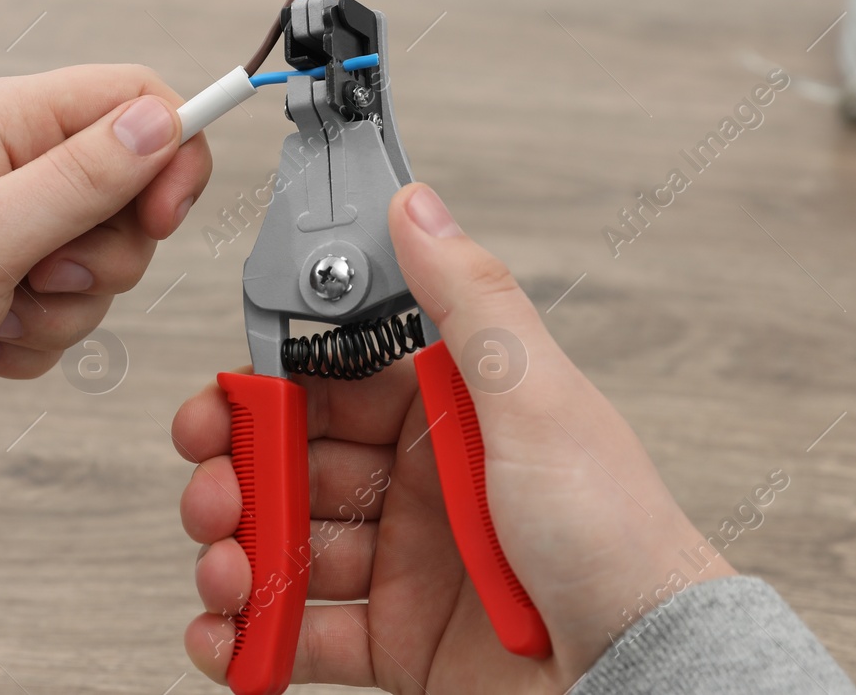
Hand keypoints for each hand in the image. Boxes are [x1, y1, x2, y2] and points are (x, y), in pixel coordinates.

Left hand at [0, 65, 210, 452]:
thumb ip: (83, 178)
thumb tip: (164, 117)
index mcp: (6, 121)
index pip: (138, 99)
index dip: (171, 155)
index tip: (162, 218)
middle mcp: (8, 161)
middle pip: (129, 193)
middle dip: (104, 258)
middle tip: (38, 277)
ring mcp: (0, 221)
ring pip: (99, 263)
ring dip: (60, 310)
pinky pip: (60, 309)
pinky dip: (29, 337)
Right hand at [172, 183, 732, 691]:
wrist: (642, 673)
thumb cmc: (615, 536)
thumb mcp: (538, 399)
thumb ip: (469, 301)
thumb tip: (417, 206)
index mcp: (449, 415)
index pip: (331, 385)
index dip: (268, 392)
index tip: (222, 403)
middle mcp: (421, 484)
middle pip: (295, 466)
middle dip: (238, 476)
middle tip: (213, 494)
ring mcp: (407, 564)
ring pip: (288, 547)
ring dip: (237, 556)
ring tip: (227, 573)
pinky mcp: (400, 642)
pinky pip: (305, 635)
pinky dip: (253, 636)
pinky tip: (230, 632)